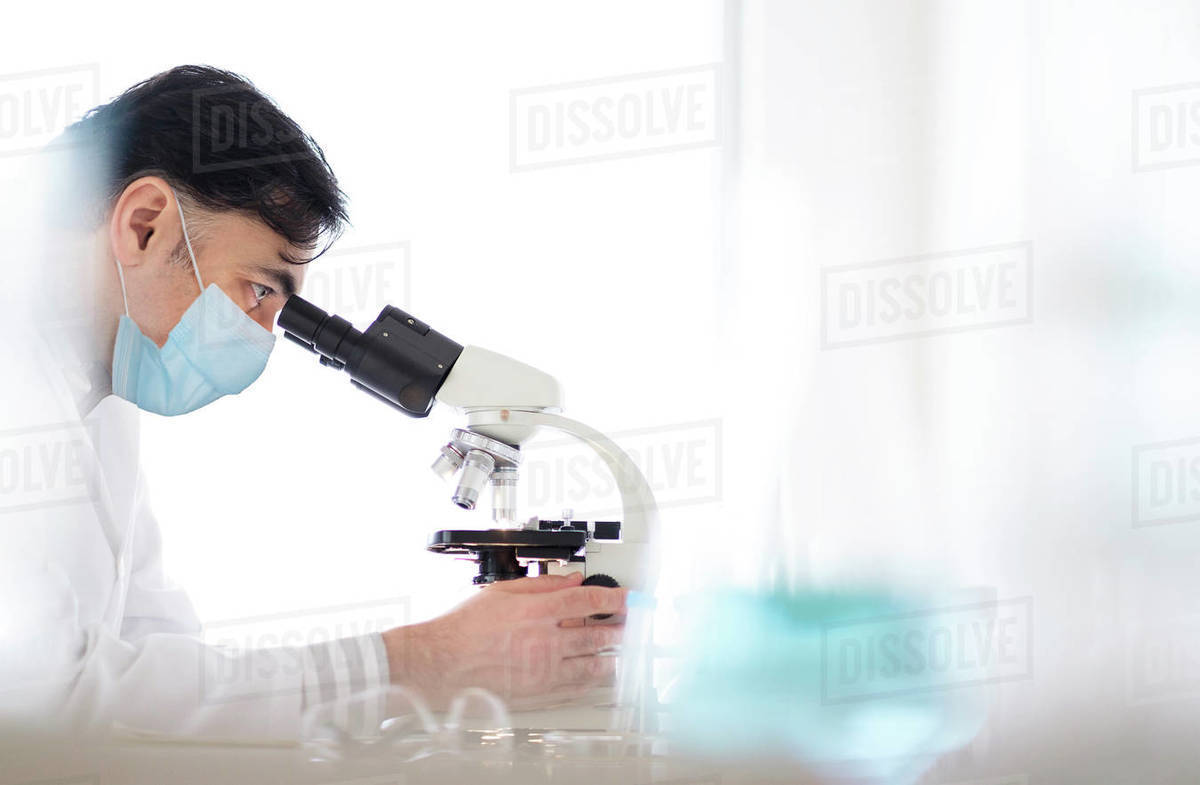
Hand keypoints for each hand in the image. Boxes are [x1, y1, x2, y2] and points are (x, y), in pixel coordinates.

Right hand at [381, 572, 626, 709]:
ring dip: (613, 656)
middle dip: (620, 628)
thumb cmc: (463, 629)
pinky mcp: (539, 693)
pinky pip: (577, 688)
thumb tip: (570, 580)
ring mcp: (544, 670)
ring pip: (593, 664)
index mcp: (537, 611)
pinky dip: (593, 681)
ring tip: (622, 650)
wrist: (441, 665)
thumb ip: (541, 584)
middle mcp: (545, 641)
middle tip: (632, 624)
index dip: (614, 598)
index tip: (627, 598)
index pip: (588, 601)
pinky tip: (599, 675)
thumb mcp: (500, 591)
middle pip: (597, 634)